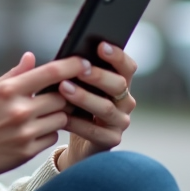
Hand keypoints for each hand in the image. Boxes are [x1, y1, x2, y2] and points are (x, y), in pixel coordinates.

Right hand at [0, 53, 91, 190]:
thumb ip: (13, 75)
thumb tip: (32, 57)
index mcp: (9, 90)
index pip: (51, 73)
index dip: (73, 66)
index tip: (85, 63)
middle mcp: (19, 110)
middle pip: (63, 97)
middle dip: (65, 95)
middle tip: (60, 95)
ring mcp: (25, 132)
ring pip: (61, 118)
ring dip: (58, 115)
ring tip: (44, 114)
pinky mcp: (27, 152)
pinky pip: (52, 138)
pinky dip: (48, 133)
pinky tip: (35, 131)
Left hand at [56, 42, 136, 169]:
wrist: (78, 145)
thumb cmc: (76, 108)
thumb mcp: (78, 88)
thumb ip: (76, 73)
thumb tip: (65, 57)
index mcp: (120, 83)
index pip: (127, 67)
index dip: (117, 56)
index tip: (101, 45)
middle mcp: (125, 102)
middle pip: (118, 85)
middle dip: (98, 75)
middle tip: (80, 68)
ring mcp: (120, 122)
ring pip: (106, 108)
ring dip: (84, 97)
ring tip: (64, 88)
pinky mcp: (111, 140)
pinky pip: (95, 131)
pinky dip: (77, 123)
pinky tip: (63, 117)